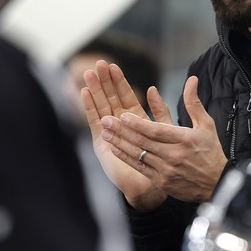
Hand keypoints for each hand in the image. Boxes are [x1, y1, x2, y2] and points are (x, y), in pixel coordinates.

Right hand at [81, 61, 168, 210]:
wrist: (150, 187)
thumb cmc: (162, 162)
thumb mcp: (166, 132)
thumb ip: (160, 111)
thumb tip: (153, 89)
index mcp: (136, 120)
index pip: (125, 96)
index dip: (119, 82)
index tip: (113, 66)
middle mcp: (120, 125)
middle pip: (110, 98)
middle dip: (105, 81)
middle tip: (99, 63)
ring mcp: (109, 133)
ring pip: (101, 107)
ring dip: (95, 90)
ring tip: (88, 74)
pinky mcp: (101, 143)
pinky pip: (94, 121)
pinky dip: (89, 107)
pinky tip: (84, 93)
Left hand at [100, 74, 227, 203]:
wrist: (218, 184)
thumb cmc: (210, 151)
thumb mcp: (206, 124)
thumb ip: (193, 102)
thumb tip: (192, 79)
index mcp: (184, 139)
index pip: (157, 130)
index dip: (138, 123)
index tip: (123, 115)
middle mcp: (174, 155)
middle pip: (144, 142)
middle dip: (122, 131)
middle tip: (106, 120)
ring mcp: (166, 170)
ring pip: (139, 155)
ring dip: (120, 143)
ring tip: (105, 132)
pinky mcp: (161, 181)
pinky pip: (140, 168)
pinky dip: (126, 158)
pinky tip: (115, 149)